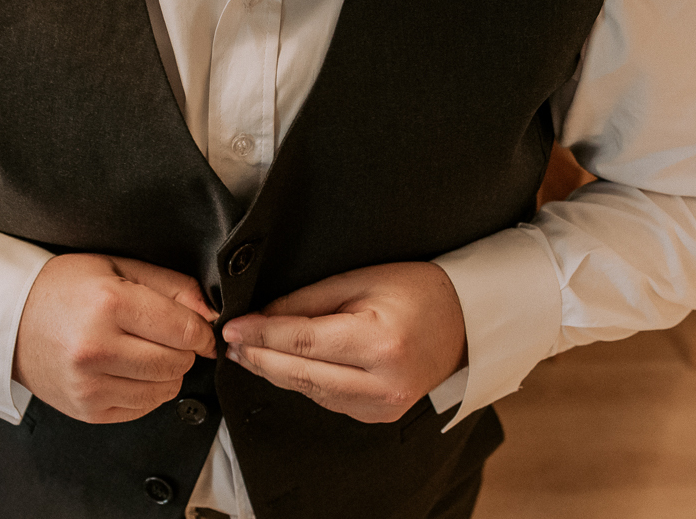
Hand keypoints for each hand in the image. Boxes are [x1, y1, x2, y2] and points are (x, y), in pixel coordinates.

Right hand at [14, 254, 217, 423]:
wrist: (10, 320)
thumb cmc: (65, 289)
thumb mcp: (118, 267)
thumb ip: (171, 285)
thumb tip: (209, 312)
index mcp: (109, 304)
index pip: (184, 330)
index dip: (202, 332)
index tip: (201, 330)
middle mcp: (97, 348)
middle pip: (177, 363)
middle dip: (184, 351)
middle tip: (165, 337)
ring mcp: (89, 384)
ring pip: (164, 390)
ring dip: (167, 373)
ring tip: (144, 352)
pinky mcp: (87, 409)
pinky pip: (142, 408)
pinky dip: (147, 391)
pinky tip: (127, 370)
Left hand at [222, 262, 465, 423]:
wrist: (464, 321)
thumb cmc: (417, 292)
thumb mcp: (359, 281)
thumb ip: (306, 302)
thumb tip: (261, 318)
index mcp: (380, 343)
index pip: (303, 342)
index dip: (261, 336)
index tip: (233, 328)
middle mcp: (383, 382)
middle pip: (302, 375)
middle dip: (260, 358)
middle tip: (232, 344)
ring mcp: (384, 405)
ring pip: (311, 392)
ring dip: (275, 372)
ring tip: (249, 352)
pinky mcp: (380, 415)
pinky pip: (328, 400)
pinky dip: (302, 383)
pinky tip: (284, 366)